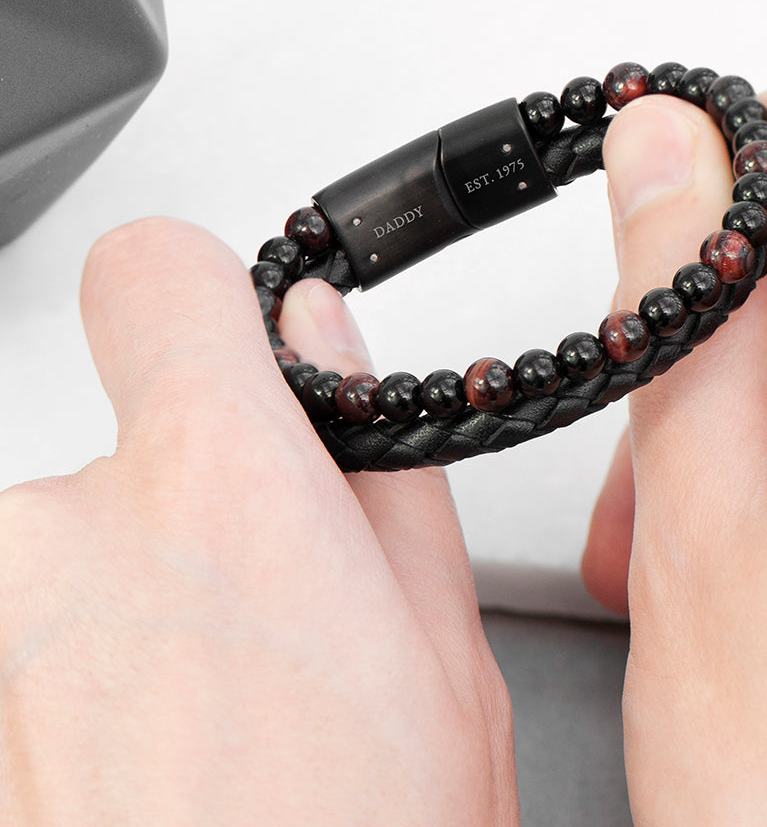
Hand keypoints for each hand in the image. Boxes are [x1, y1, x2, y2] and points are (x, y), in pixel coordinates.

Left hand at [0, 219, 517, 824]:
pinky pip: (17, 637)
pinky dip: (60, 692)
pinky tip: (123, 781)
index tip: (218, 346)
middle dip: (174, 521)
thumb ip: (372, 462)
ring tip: (185, 747)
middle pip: (112, 449)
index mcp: (219, 492)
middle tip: (240, 647)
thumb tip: (321, 341)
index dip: (196, 302)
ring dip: (111, 625)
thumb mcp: (438, 650)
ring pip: (54, 565)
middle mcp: (57, 540)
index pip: (155, 275)